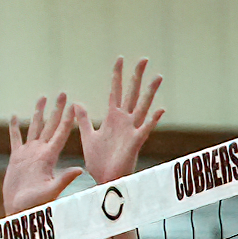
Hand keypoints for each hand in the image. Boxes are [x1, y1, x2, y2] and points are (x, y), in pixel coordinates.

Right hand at [3, 94, 78, 214]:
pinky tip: (15, 116)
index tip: (73, 104)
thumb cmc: (35, 205)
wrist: (19, 211)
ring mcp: (28, 154)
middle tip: (62, 93)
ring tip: (42, 98)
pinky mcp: (16, 158)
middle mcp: (40, 152)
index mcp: (49, 157)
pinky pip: (15, 139)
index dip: (67, 119)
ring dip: (38, 113)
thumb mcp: (51, 191)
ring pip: (35, 127)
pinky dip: (15, 128)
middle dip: (56, 109)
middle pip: (50, 125)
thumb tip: (80, 170)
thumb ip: (64, 179)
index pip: (61, 133)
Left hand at [73, 58, 162, 184]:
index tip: (120, 59)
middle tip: (144, 59)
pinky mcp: (135, 142)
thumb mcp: (88, 136)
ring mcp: (131, 130)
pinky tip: (160, 109)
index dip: (117, 75)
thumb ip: (84, 119)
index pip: (116, 91)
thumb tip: (76, 103)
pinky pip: (145, 129)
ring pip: (142, 107)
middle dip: (136, 76)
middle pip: (132, 93)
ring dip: (150, 92)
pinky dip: (153, 120)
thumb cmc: (98, 161)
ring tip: (157, 76)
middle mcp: (124, 121)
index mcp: (112, 118)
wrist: (104, 180)